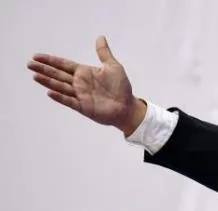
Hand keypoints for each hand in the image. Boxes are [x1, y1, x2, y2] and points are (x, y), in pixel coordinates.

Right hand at [27, 36, 145, 135]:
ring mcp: (80, 95)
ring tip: (35, 76)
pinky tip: (49, 92)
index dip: (51, 60)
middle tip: (29, 64)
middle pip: (58, 75)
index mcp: (84, 73)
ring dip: (48, 82)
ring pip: (60, 87)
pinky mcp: (83, 107)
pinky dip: (60, 97)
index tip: (37, 56)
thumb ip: (104, 53)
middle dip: (44, 69)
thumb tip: (100, 37)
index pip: (63, 65)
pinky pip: (69, 101)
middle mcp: (79, 83)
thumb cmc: (121, 88)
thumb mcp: (113, 67)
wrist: (128, 106)